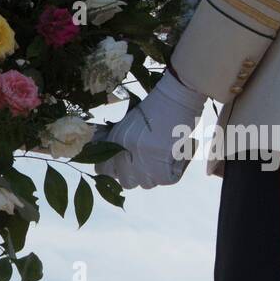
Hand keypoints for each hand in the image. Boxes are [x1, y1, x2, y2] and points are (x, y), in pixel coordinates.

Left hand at [95, 71, 205, 188]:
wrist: (175, 96)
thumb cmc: (154, 107)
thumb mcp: (126, 123)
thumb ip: (114, 140)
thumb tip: (102, 152)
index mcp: (114, 141)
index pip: (102, 171)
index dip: (115, 170)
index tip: (126, 163)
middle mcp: (124, 153)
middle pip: (126, 182)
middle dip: (137, 174)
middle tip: (149, 160)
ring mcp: (141, 160)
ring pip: (147, 183)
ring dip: (156, 173)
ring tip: (164, 154)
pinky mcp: (160, 165)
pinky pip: (166, 180)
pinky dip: (175, 170)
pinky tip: (177, 153)